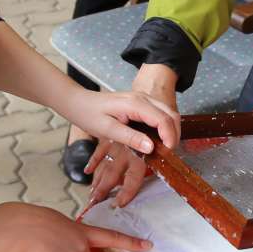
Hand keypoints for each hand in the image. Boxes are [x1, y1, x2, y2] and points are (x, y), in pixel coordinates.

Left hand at [83, 65, 182, 210]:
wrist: (78, 102)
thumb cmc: (88, 115)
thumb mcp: (107, 130)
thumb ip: (130, 137)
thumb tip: (151, 147)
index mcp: (136, 104)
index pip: (163, 119)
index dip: (169, 137)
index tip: (167, 153)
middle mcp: (143, 98)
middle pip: (171, 114)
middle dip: (174, 134)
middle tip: (168, 153)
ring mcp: (143, 99)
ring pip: (168, 113)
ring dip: (171, 130)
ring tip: (164, 149)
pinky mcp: (141, 103)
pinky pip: (160, 114)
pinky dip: (164, 126)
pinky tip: (158, 140)